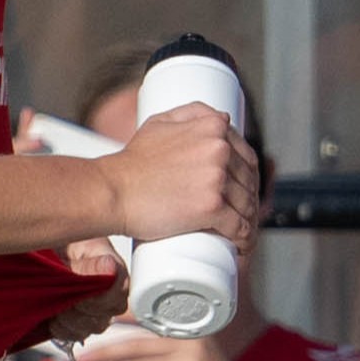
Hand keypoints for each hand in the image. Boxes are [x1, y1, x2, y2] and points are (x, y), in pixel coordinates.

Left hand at [65, 320, 268, 360]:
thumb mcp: (191, 359)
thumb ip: (163, 351)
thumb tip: (118, 351)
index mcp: (189, 328)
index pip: (148, 317)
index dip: (119, 318)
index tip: (94, 320)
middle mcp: (190, 341)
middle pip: (136, 344)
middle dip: (105, 351)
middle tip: (81, 356)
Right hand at [102, 102, 266, 250]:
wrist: (111, 191)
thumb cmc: (132, 163)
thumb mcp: (160, 123)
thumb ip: (192, 114)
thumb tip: (221, 118)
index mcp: (213, 127)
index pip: (247, 157)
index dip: (248, 177)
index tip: (242, 191)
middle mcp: (220, 149)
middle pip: (249, 182)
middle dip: (248, 201)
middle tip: (239, 216)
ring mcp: (217, 178)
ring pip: (247, 205)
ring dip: (249, 222)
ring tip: (240, 233)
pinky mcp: (212, 206)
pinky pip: (240, 227)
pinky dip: (245, 239)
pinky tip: (243, 246)